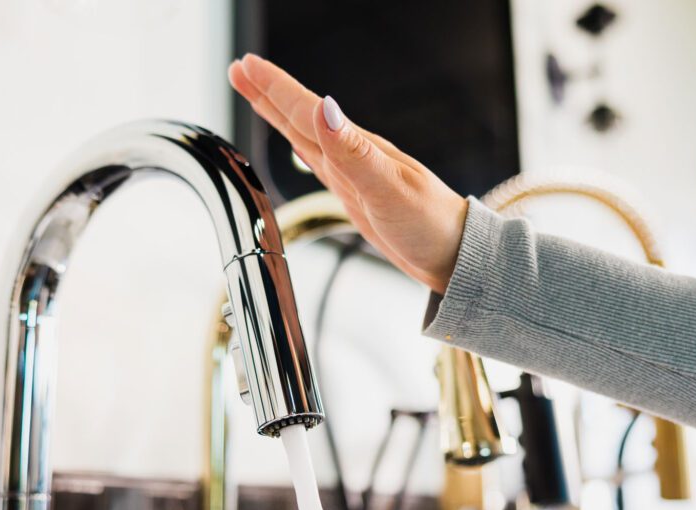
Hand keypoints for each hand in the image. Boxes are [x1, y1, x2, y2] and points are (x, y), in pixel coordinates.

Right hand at [228, 54, 467, 293]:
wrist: (455, 256)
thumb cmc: (431, 224)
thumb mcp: (389, 187)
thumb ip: (354, 151)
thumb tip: (325, 108)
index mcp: (358, 149)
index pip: (306, 111)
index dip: (274, 88)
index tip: (246, 66)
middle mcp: (354, 156)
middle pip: (301, 118)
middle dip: (268, 92)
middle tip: (240, 69)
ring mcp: (354, 174)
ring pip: (306, 136)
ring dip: (279, 113)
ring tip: (257, 94)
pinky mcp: (356, 195)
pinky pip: (320, 162)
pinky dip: (302, 146)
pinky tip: (298, 141)